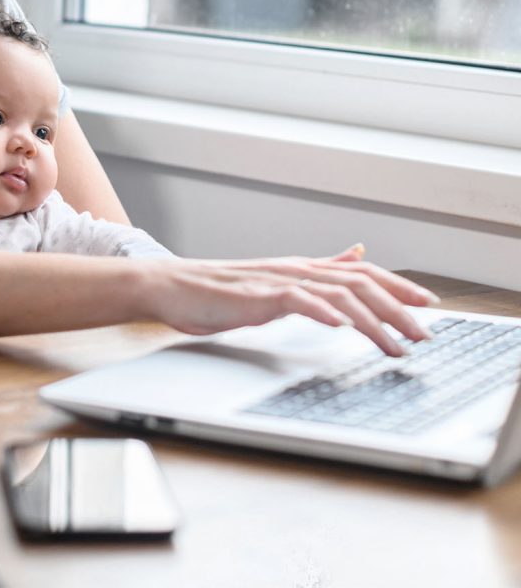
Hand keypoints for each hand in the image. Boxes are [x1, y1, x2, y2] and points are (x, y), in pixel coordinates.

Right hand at [149, 244, 438, 355]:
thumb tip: (357, 254)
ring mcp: (275, 279)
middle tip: (424, 334)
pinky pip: (295, 299)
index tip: (428, 305)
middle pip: (358, 282)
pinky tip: (340, 324)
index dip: (397, 286)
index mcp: (300, 268)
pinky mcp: (256, 294)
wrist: (171, 286)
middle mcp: (294, 269)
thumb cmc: (218, 290)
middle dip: (397, 308)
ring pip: (336, 293)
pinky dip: (321, 310)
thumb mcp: (276, 281)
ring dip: (372, 320)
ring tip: (395, 344)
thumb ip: (318, 270)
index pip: (360, 273)